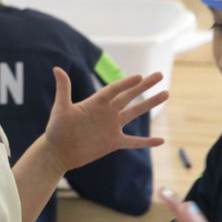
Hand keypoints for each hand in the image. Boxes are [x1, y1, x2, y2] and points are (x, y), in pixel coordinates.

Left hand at [44, 68, 167, 171]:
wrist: (57, 153)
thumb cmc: (56, 130)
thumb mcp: (61, 109)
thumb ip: (63, 89)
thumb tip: (57, 68)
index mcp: (95, 103)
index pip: (114, 90)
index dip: (126, 83)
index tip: (140, 76)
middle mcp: (106, 112)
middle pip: (129, 96)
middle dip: (144, 86)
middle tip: (160, 74)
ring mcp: (111, 127)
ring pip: (135, 113)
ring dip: (150, 104)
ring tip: (166, 93)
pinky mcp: (113, 142)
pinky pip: (133, 141)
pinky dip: (146, 141)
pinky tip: (161, 140)